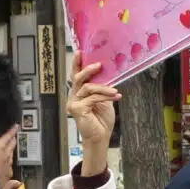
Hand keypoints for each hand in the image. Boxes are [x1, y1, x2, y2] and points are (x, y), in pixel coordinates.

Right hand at [69, 53, 121, 176]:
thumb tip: (109, 75)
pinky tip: (115, 97)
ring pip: (88, 88)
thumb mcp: (104, 100)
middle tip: (99, 65)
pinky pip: (92, 98)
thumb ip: (102, 88)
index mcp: (79, 93)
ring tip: (115, 92)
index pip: (77, 76)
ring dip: (104, 88)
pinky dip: (105, 96)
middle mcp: (74, 96)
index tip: (80, 52)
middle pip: (78, 78)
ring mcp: (74, 103)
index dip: (77, 64)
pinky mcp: (77, 109)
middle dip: (89, 70)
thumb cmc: (102, 120)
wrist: (101, 137)